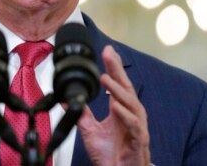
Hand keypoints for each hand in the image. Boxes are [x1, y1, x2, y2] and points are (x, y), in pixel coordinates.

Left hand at [77, 45, 150, 165]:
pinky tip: (116, 106)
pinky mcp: (139, 140)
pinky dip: (126, 116)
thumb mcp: (90, 131)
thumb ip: (81, 114)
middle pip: (126, 87)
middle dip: (117, 70)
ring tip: (106, 78)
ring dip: (118, 91)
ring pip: (131, 104)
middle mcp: (130, 115)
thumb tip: (67, 99)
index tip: (107, 51)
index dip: (113, 67)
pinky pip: (134, 125)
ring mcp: (136, 126)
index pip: (118, 84)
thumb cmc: (111, 155)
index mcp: (121, 110)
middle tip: (109, 54)